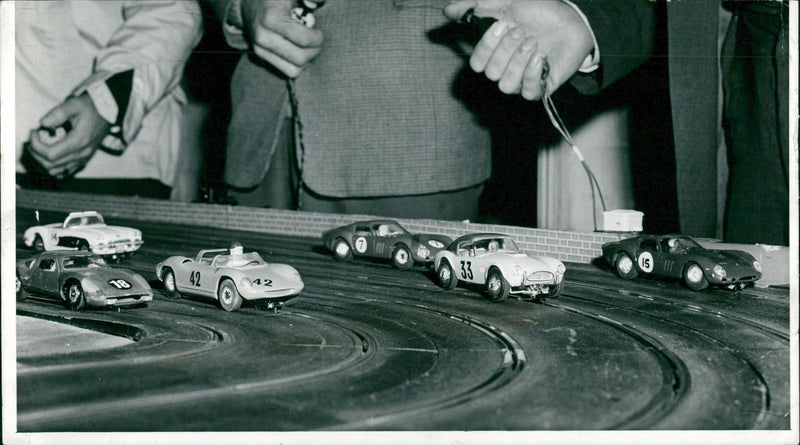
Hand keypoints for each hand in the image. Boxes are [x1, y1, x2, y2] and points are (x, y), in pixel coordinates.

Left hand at [27, 94, 108, 177]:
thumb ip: (58, 113)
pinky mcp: (83, 160)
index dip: (36, 145)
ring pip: (56, 171)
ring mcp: (83, 159)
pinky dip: (53, 167)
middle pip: (51, 164)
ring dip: (43, 161)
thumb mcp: (74, 104)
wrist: (108, 112)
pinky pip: (65, 172)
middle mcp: (82, 154)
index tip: (34, 131)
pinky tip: (49, 154)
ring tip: (40, 146)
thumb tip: (43, 124)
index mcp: (79, 141)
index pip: (50, 154)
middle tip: (34, 138)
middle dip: (36, 153)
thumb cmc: (91, 107)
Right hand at [240, 0, 323, 77]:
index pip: (303, 39)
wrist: (250, 4)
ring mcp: (260, 49)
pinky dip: (298, 65)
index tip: (319, 32)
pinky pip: (287, 71)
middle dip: (314, 51)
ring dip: (307, 61)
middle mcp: (263, 37)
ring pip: (294, 70)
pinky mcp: (261, 57)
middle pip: (300, 58)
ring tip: (307, 47)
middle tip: (316, 41)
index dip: (317, 38)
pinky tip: (298, 51)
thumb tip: (317, 3)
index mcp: (271, 18)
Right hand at [444, 0, 593, 99]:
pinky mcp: (541, 88)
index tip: (502, 24)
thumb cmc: (539, 11)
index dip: (486, 46)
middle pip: (491, 73)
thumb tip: (446, 10)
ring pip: (506, 85)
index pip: (477, 64)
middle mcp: (506, 69)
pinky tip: (542, 57)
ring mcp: (523, 80)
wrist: (573, 18)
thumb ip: (475, 5)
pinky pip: (527, 93)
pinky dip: (532, 74)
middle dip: (506, 50)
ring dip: (519, 62)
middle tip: (523, 31)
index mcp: (495, 53)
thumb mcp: (506, 2)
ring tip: (534, 42)